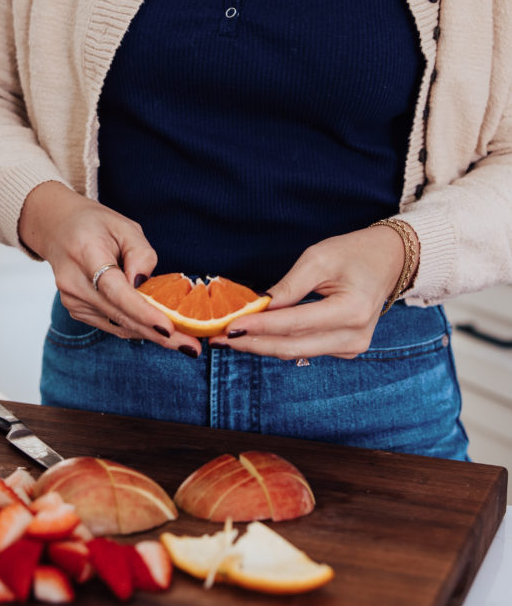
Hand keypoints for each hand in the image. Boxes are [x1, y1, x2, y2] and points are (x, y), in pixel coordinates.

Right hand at [18, 182, 201, 354]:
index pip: (115, 289)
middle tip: (191, 347)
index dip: (141, 311)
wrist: (58, 228)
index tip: (168, 327)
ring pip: (118, 325)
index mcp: (85, 254)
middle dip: (158, 334)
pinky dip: (136, 328)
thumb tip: (146, 287)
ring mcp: (72, 301)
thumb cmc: (94, 224)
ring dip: (151, 334)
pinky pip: (112, 324)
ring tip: (184, 343)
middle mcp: (74, 282)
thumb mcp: (125, 226)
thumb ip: (141, 254)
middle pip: (120, 315)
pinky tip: (159, 331)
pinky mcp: (76, 311)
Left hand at [209, 225, 415, 360]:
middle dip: (252, 343)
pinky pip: (305, 350)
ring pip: (296, 352)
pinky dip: (279, 343)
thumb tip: (259, 309)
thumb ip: (289, 286)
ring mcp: (353, 347)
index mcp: (352, 310)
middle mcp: (355, 336)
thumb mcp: (319, 258)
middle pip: (292, 347)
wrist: (388, 261)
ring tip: (228, 339)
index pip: (295, 324)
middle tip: (217, 339)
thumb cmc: (353, 253)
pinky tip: (255, 337)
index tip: (227, 326)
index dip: (259, 327)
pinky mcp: (346, 349)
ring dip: (261, 346)